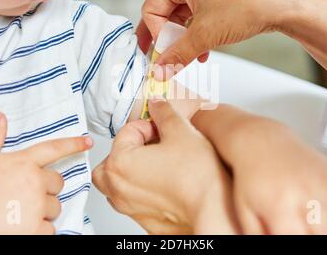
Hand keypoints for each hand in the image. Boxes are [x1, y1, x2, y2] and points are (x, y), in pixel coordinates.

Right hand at [0, 112, 91, 234]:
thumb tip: (0, 116)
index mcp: (24, 162)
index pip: (55, 149)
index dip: (73, 144)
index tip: (88, 141)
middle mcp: (34, 182)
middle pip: (58, 184)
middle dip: (46, 189)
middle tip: (24, 195)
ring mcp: (35, 205)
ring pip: (55, 207)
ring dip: (42, 211)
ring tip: (18, 211)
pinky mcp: (34, 229)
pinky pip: (50, 228)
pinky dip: (39, 229)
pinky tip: (21, 225)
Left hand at [93, 99, 239, 234]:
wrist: (215, 208)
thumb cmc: (197, 176)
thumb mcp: (180, 131)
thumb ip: (164, 113)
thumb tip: (157, 106)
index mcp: (119, 163)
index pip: (127, 132)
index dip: (148, 125)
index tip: (162, 129)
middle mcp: (118, 188)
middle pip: (111, 160)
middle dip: (130, 148)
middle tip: (152, 143)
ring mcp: (130, 207)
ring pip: (118, 184)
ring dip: (131, 170)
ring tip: (158, 163)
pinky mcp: (144, 221)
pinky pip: (134, 201)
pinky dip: (142, 190)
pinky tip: (165, 183)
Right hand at [138, 0, 326, 81]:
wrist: (282, 4)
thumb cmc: (247, 5)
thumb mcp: (204, 35)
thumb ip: (177, 54)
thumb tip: (160, 70)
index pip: (151, 9)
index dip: (155, 35)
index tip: (162, 55)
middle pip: (163, 13)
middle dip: (166, 39)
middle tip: (161, 59)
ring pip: (180, 18)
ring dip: (181, 41)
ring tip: (185, 59)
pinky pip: (195, 18)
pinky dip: (195, 36)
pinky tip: (200, 54)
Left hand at [193, 105, 326, 234]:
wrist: (261, 141)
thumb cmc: (251, 178)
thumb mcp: (245, 210)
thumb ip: (257, 234)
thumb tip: (269, 245)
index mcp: (278, 206)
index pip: (297, 239)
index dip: (304, 246)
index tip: (304, 244)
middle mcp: (303, 194)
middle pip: (325, 234)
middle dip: (325, 241)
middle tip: (319, 238)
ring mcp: (322, 183)